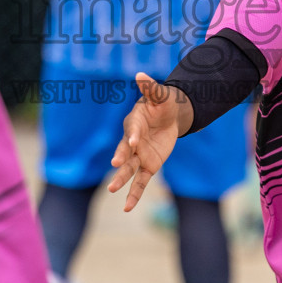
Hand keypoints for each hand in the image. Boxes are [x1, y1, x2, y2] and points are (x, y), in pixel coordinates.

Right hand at [107, 73, 191, 211]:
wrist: (169, 116)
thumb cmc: (162, 103)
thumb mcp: (160, 95)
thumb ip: (150, 87)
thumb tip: (140, 75)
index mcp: (134, 123)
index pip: (133, 130)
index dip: (133, 136)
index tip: (133, 143)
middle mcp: (133, 141)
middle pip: (125, 152)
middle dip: (121, 158)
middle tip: (116, 164)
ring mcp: (139, 156)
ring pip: (129, 170)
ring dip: (121, 179)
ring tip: (112, 190)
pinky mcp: (148, 166)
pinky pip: (140, 182)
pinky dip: (134, 194)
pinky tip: (127, 207)